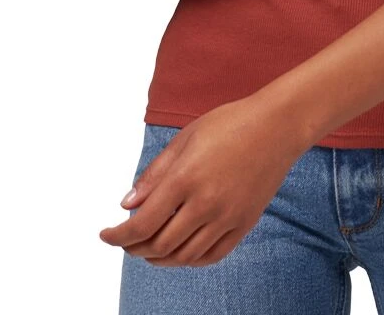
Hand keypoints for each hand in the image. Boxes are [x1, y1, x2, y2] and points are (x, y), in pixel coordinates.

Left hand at [98, 95, 301, 267]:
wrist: (278, 125)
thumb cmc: (231, 123)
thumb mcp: (186, 138)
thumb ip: (155, 174)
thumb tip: (128, 204)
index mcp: (186, 178)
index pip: (142, 224)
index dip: (118, 236)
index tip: (106, 235)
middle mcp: (206, 203)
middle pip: (159, 245)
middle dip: (134, 248)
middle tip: (126, 240)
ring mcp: (227, 217)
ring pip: (183, 257)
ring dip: (159, 258)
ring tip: (149, 247)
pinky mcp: (244, 224)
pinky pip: (211, 256)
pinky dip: (189, 260)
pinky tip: (180, 250)